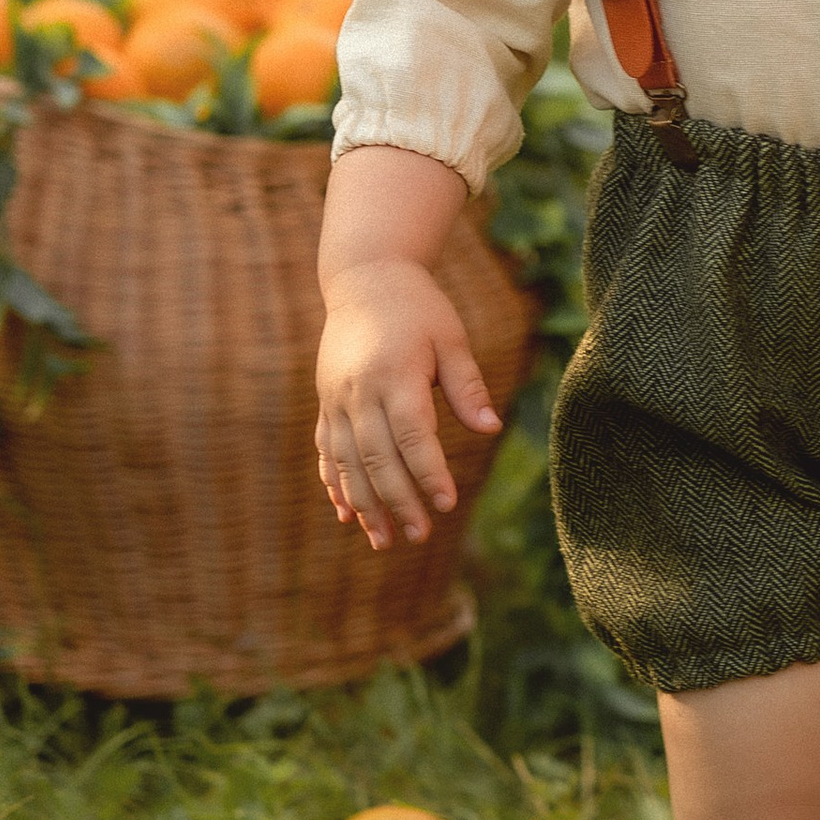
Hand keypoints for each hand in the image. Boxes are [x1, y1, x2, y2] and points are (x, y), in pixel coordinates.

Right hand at [315, 261, 498, 549]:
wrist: (365, 279)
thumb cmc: (418, 308)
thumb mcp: (450, 338)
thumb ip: (467, 385)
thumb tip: (492, 428)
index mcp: (394, 374)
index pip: (412, 435)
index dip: (428, 472)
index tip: (447, 503)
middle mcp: (359, 391)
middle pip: (377, 457)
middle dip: (398, 500)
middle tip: (420, 535)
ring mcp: (337, 399)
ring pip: (348, 462)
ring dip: (365, 504)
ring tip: (383, 540)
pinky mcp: (327, 402)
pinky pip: (328, 450)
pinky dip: (336, 484)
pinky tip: (347, 514)